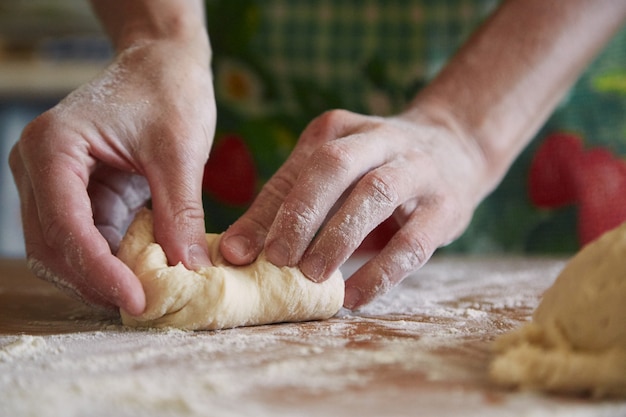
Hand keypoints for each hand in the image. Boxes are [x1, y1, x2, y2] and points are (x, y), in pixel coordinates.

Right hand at [9, 40, 215, 313]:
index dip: (97, 269)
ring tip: (146, 295)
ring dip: (101, 275)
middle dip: (96, 280)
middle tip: (145, 306)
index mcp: (53, 146)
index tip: (137, 299)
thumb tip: (190, 270)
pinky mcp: (79, 192)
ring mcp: (55, 181)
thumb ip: (181, 213)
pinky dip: (112, 260)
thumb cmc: (168, 91)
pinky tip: (143, 272)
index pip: (64, 224)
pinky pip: (87, 237)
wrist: (163, 63)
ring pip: (64, 248)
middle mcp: (39, 166)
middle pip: (53, 244)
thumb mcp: (179, 152)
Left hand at [220, 108, 490, 308]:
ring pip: (375, 195)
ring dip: (338, 238)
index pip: (294, 171)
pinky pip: (412, 242)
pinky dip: (380, 272)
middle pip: (332, 168)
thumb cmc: (375, 169)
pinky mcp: (445, 206)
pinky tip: (353, 294)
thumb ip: (288, 203)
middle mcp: (377, 139)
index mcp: (337, 130)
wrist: (456, 147)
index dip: (263, 213)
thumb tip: (236, 251)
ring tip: (311, 277)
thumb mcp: (332, 174)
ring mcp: (416, 169)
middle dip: (299, 215)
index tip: (237, 253)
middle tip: (276, 260)